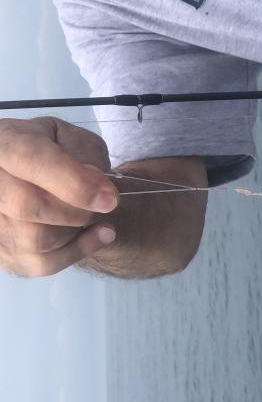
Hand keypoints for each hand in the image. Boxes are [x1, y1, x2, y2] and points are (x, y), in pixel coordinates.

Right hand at [0, 117, 119, 276]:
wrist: (39, 176)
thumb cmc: (57, 152)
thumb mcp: (73, 138)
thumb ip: (83, 155)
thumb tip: (96, 188)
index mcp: (2, 142)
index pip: (29, 160)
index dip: (73, 183)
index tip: (110, 199)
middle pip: (27, 206)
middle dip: (76, 210)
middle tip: (103, 204)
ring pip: (33, 239)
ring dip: (75, 231)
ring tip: (93, 215)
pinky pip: (38, 264)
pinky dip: (76, 252)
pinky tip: (98, 235)